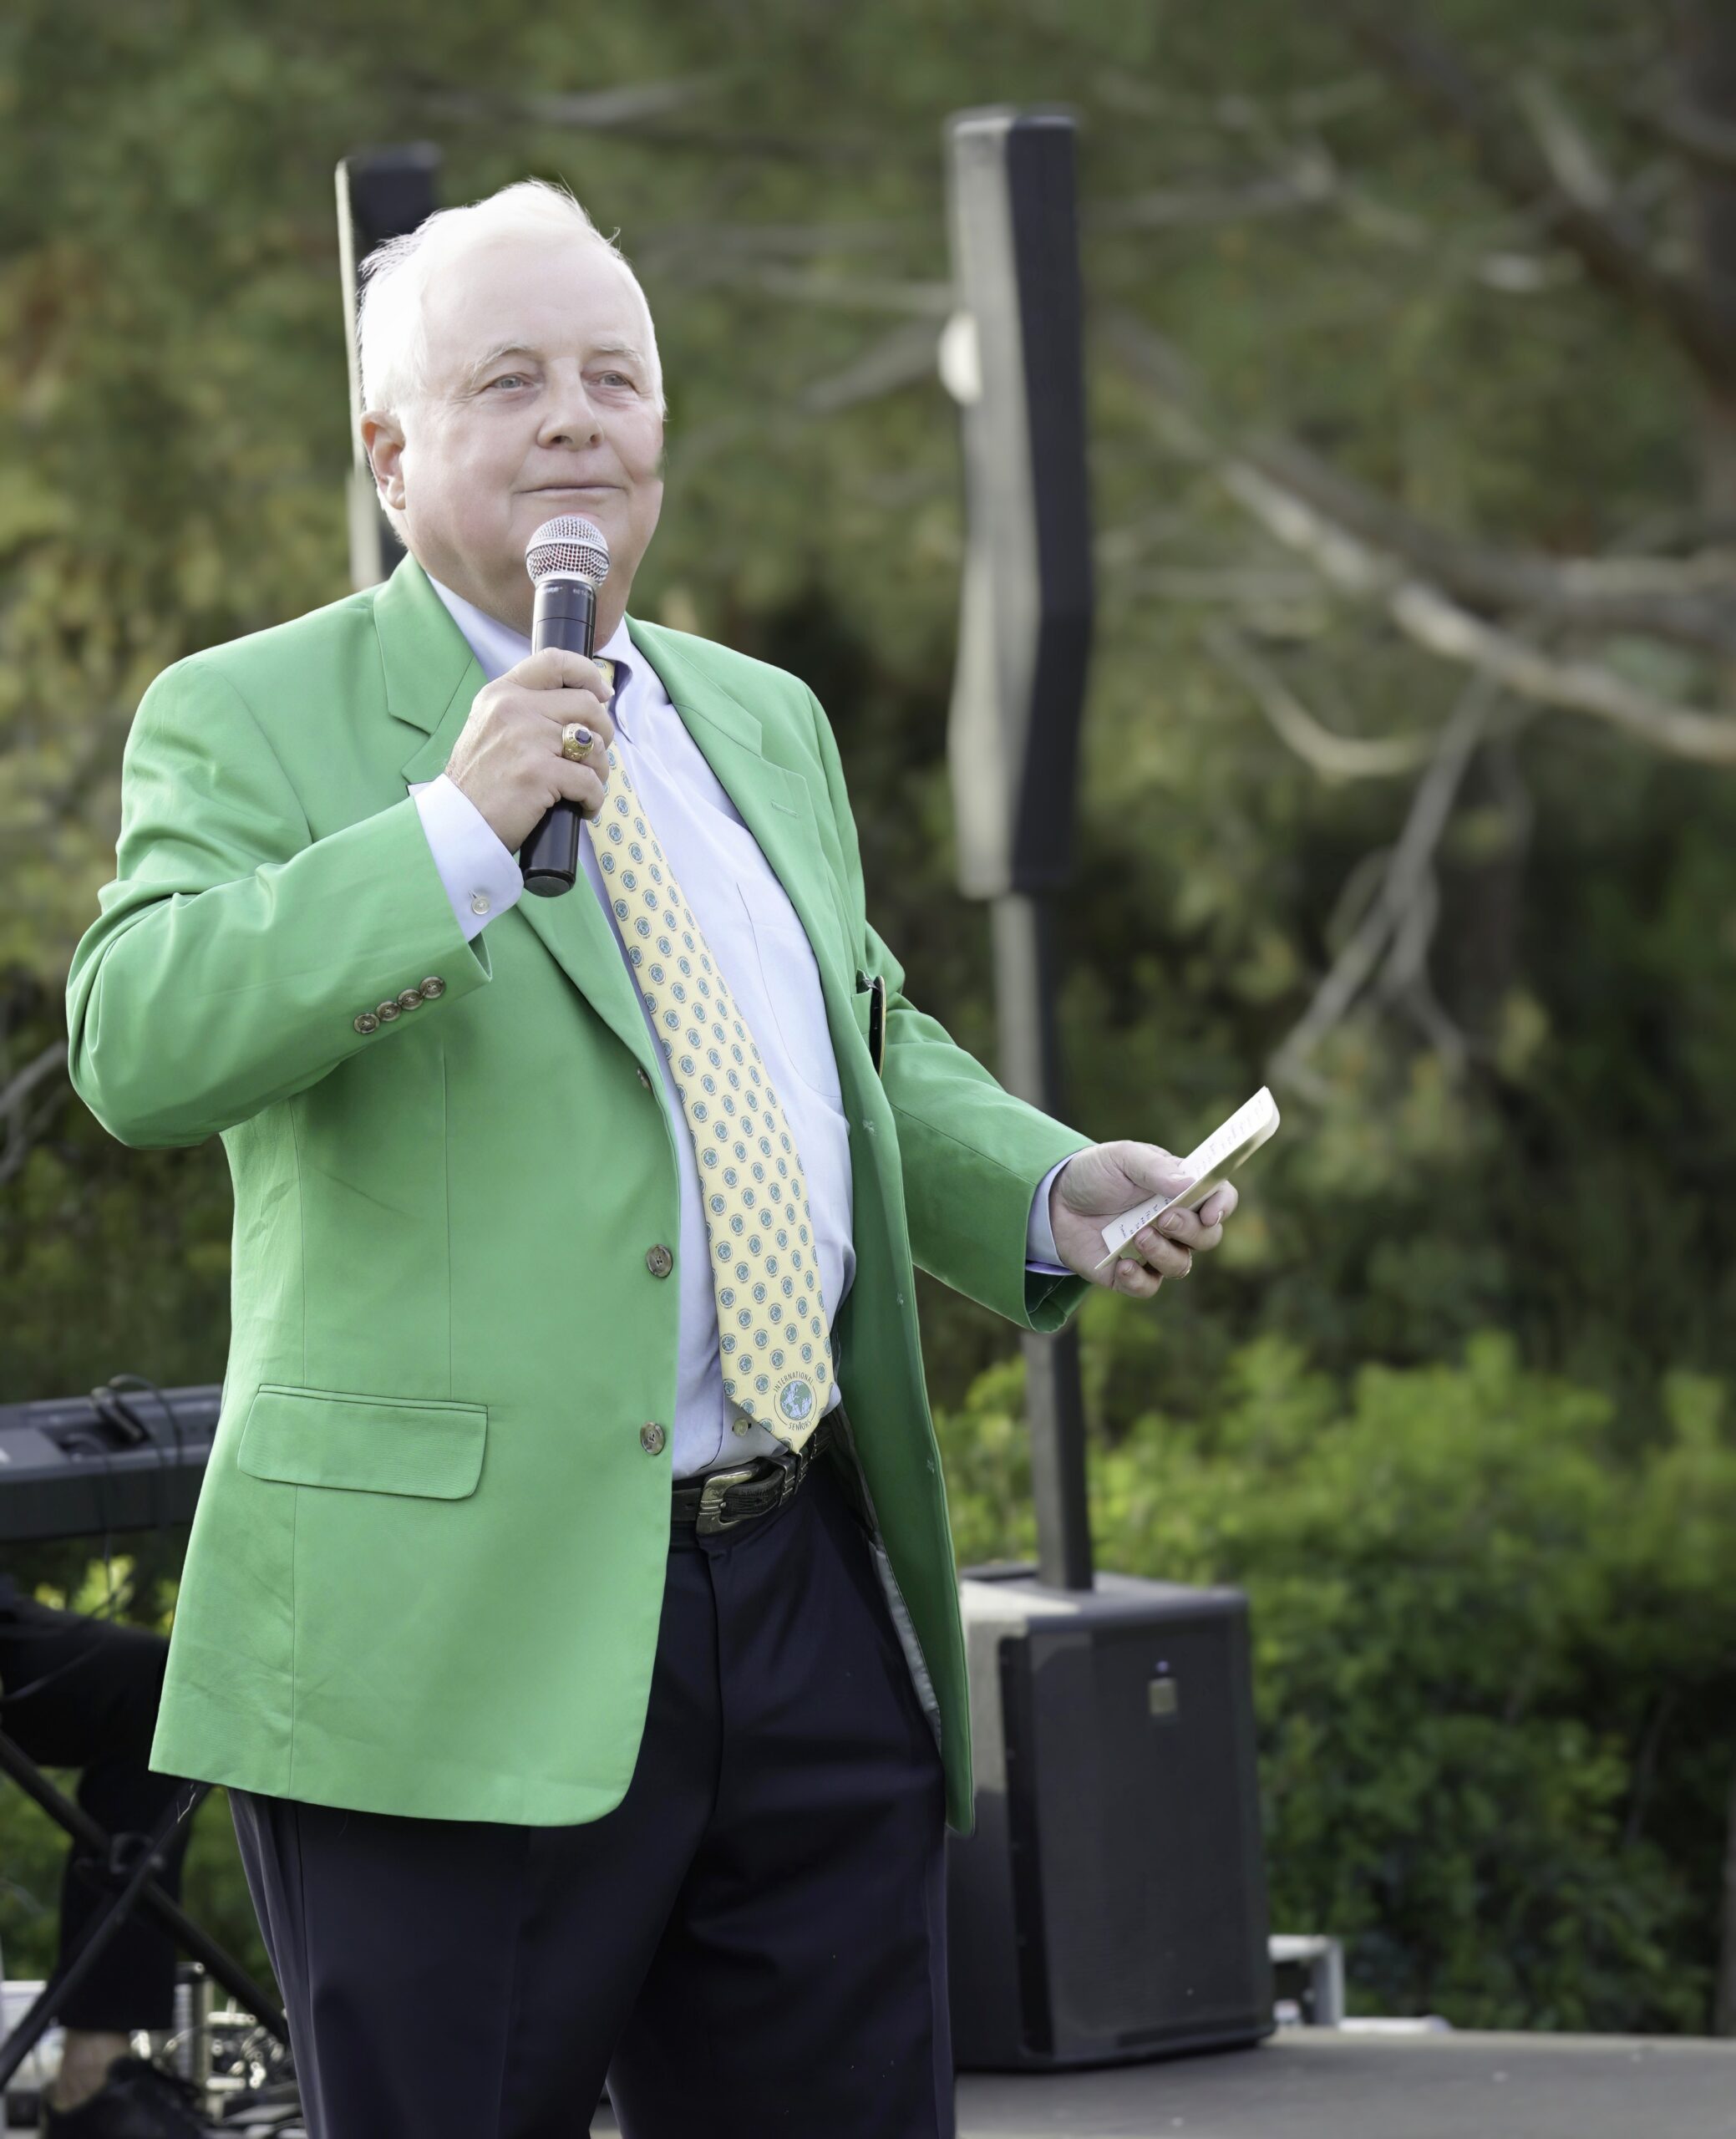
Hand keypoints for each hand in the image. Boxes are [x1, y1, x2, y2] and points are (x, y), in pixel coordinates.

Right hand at [443, 648, 617, 853]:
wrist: (459, 822)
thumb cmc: (481, 782)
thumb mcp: (492, 727)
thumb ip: (527, 710)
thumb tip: (584, 703)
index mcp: (502, 693)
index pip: (553, 661)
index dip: (587, 674)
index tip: (601, 694)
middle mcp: (514, 708)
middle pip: (587, 704)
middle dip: (603, 732)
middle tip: (595, 756)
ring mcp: (527, 739)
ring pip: (593, 744)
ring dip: (599, 770)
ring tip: (585, 786)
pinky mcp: (539, 773)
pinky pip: (590, 781)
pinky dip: (594, 799)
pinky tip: (582, 808)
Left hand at [1047, 1140, 1239, 1296]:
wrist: (1052, 1200)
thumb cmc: (1094, 1173)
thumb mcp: (1121, 1157)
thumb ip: (1154, 1168)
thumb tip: (1189, 1185)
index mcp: (1180, 1189)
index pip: (1220, 1198)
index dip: (1223, 1205)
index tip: (1211, 1212)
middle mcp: (1174, 1223)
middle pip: (1207, 1237)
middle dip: (1191, 1230)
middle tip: (1164, 1218)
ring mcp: (1153, 1250)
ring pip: (1181, 1265)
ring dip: (1164, 1253)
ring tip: (1138, 1236)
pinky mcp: (1129, 1274)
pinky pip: (1148, 1287)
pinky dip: (1138, 1280)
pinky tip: (1122, 1265)